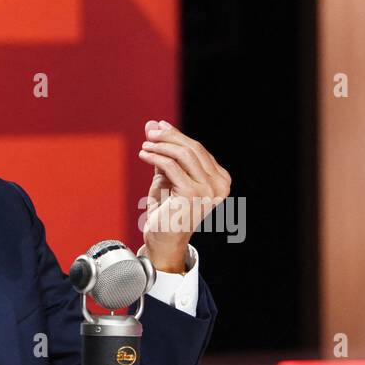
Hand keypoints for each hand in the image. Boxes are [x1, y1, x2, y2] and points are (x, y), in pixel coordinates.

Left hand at [138, 119, 230, 272]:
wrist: (163, 241)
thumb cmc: (167, 210)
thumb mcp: (166, 176)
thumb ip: (164, 151)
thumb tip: (153, 123)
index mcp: (220, 180)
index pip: (198, 150)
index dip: (177, 136)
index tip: (158, 127)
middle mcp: (219, 185)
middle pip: (193, 149)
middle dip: (169, 137)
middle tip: (150, 132)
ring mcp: (208, 191)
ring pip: (184, 155)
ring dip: (162, 145)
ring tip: (146, 144)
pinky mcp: (192, 194)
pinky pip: (171, 166)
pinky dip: (155, 157)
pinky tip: (144, 154)